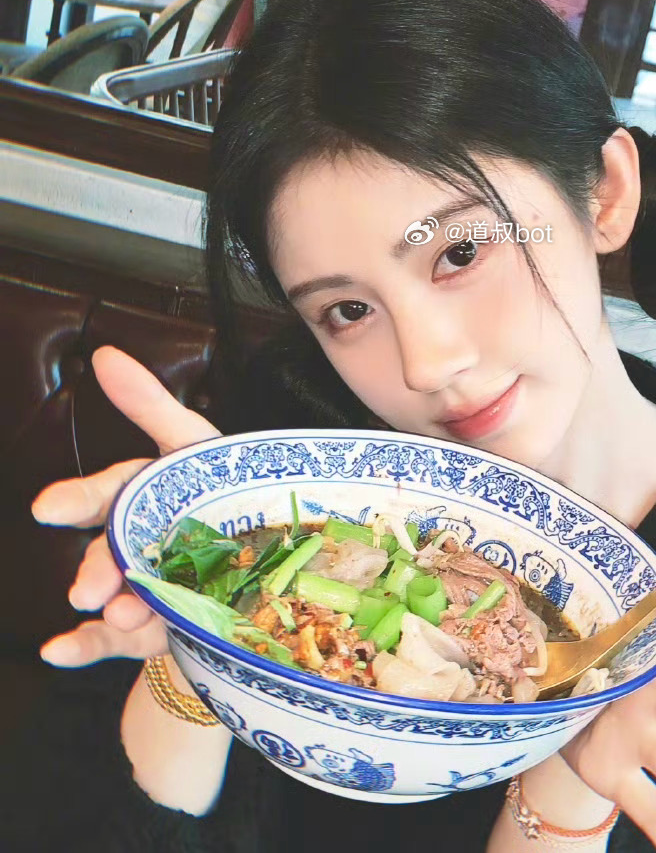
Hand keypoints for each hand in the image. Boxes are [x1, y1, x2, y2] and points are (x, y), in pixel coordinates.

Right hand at [31, 346, 220, 667]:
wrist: (257, 571)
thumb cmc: (220, 493)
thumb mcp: (194, 445)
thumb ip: (149, 404)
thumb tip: (103, 353)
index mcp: (146, 497)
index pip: (111, 492)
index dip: (80, 498)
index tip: (49, 507)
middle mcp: (137, 544)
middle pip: (112, 552)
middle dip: (99, 566)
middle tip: (88, 587)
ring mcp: (140, 589)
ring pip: (115, 600)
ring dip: (110, 610)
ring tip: (120, 614)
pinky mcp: (148, 630)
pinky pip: (113, 644)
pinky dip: (83, 649)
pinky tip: (57, 651)